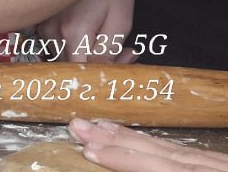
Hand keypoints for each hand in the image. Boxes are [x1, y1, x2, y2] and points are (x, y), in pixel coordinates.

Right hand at [38, 0, 135, 63]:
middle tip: (123, 48)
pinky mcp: (40, 14)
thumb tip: (104, 70)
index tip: (124, 60)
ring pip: (62, 51)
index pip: (84, 69)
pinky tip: (87, 25)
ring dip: (84, 49)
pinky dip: (71, 38)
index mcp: (74, 31)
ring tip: (107, 32)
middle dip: (97, 61)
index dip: (105, 71)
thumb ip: (110, 48)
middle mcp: (52, 29)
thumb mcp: (121, 15)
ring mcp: (42, 21)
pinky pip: (54, 38)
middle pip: (72, 62)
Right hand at [70, 118, 227, 170]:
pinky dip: (155, 141)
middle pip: (154, 149)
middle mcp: (205, 165)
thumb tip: (119, 163)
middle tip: (79, 126)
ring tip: (98, 125)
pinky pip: (182, 148)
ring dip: (128, 135)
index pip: (154, 165)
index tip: (89, 150)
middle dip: (113, 138)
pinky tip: (141, 138)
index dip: (119, 157)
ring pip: (166, 145)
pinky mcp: (220, 162)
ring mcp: (215, 161)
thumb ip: (155, 169)